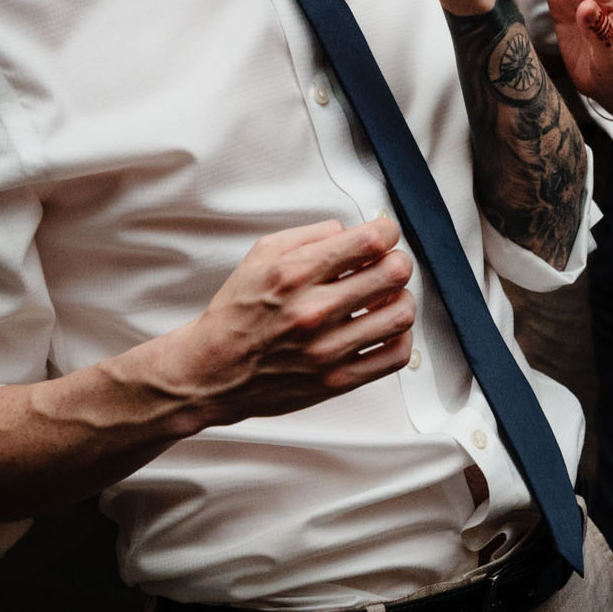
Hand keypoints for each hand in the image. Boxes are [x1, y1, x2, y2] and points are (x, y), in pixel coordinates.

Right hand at [145, 219, 415, 426]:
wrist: (210, 371)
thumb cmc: (237, 312)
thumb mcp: (260, 256)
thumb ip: (310, 235)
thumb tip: (353, 230)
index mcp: (295, 274)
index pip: (370, 241)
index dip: (386, 232)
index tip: (383, 237)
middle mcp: (313, 311)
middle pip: (394, 273)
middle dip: (397, 262)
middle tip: (387, 266)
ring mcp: (327, 349)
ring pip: (402, 314)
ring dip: (400, 300)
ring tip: (384, 299)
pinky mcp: (336, 380)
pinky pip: (395, 356)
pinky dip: (399, 337)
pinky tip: (382, 329)